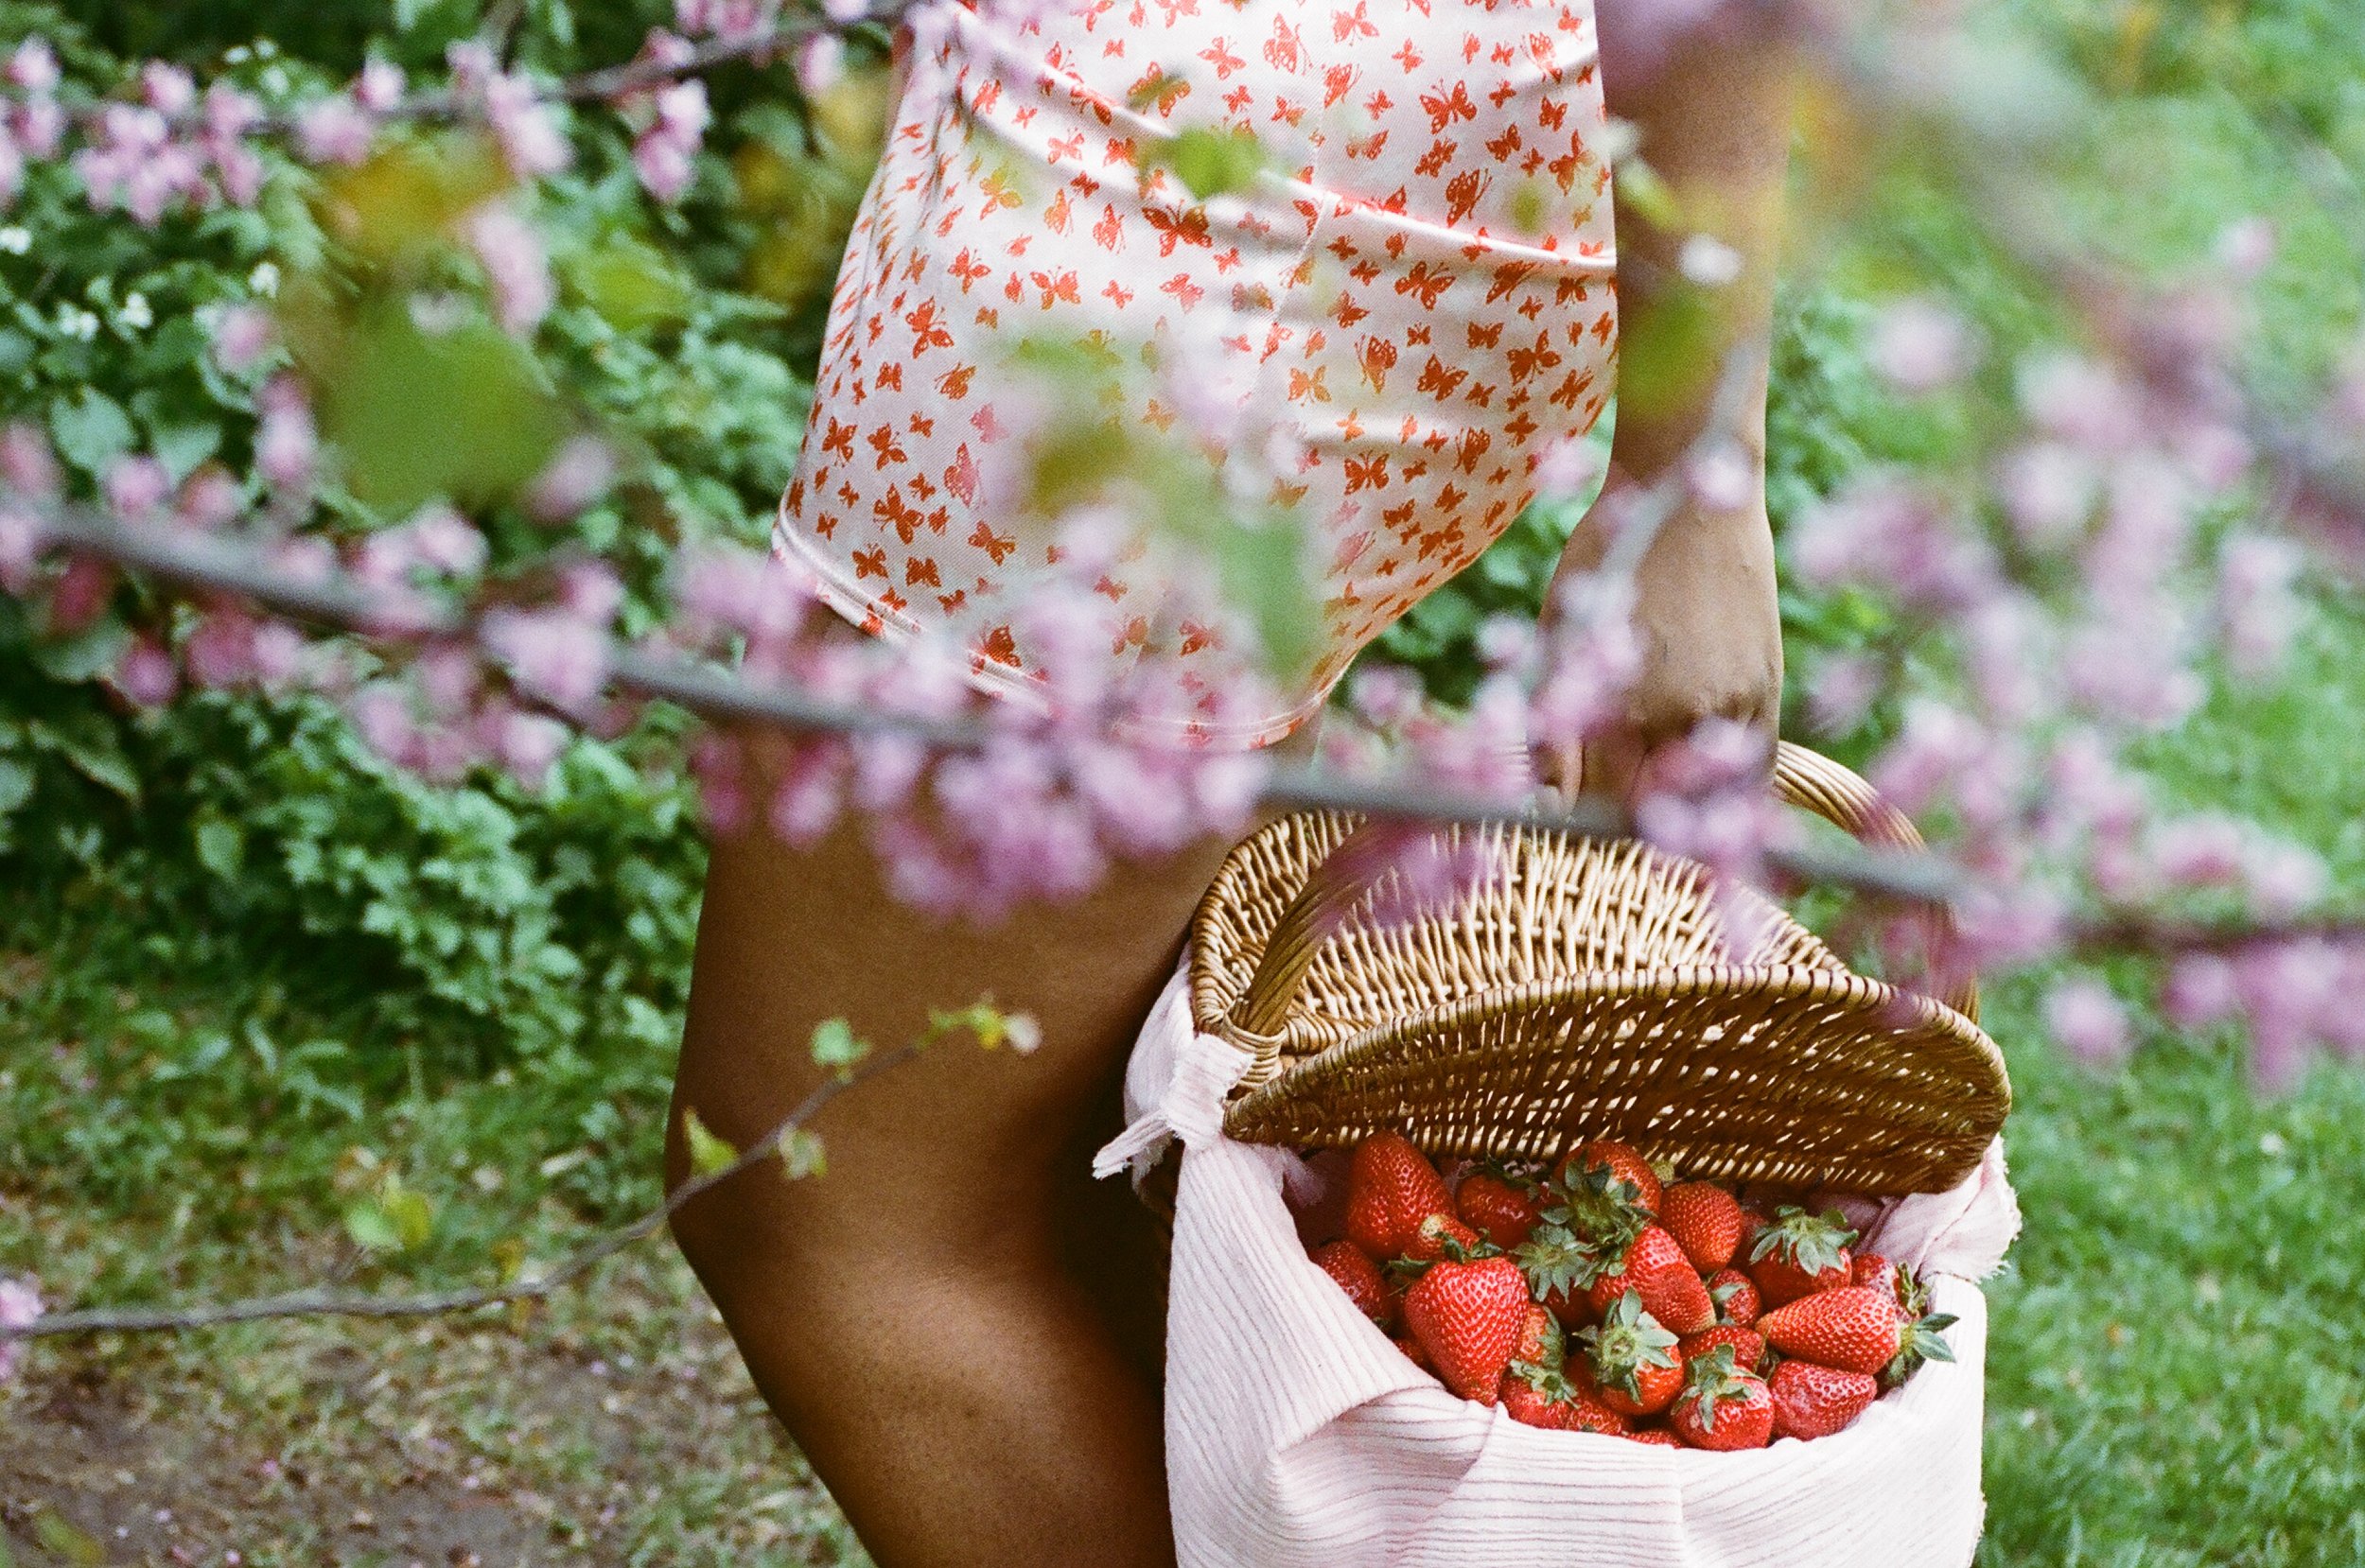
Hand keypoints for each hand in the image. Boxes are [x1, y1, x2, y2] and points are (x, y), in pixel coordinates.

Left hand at [1538, 475, 1783, 801]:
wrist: (1690, 490)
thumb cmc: (1608, 554)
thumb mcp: (1559, 635)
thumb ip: (1551, 728)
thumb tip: (1544, 810)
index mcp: (1622, 706)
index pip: (1598, 809)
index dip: (1580, 825)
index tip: (1568, 825)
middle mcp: (1683, 715)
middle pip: (1651, 811)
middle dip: (1624, 821)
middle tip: (1604, 816)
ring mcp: (1734, 705)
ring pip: (1708, 801)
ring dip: (1681, 814)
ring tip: (1654, 809)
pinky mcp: (1767, 689)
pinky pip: (1756, 773)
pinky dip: (1730, 797)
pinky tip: (1707, 798)